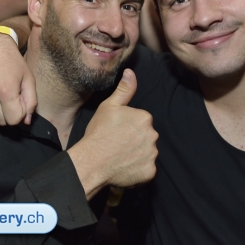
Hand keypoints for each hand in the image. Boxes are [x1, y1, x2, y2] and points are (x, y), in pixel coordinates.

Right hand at [0, 33, 36, 125]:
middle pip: (2, 122)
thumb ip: (31, 102)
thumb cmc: (14, 62)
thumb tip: (26, 121)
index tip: (20, 101)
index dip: (20, 113)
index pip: (14, 120)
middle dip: (9, 114)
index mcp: (6, 92)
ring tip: (1, 94)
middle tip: (12, 98)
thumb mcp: (29, 79)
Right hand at [68, 69, 157, 197]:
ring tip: (120, 157)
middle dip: (135, 140)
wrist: (92, 162)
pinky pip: (147, 169)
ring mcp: (152, 154)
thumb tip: (130, 72)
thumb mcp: (109, 107)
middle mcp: (153, 135)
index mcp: (145, 118)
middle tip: (118, 145)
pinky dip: (138, 170)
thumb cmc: (99, 133)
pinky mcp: (150, 172)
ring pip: (147, 152)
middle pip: (146, 137)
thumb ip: (124, 90)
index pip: (141, 121)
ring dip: (138, 155)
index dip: (128, 127)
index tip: (117, 132)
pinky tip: (125, 167)